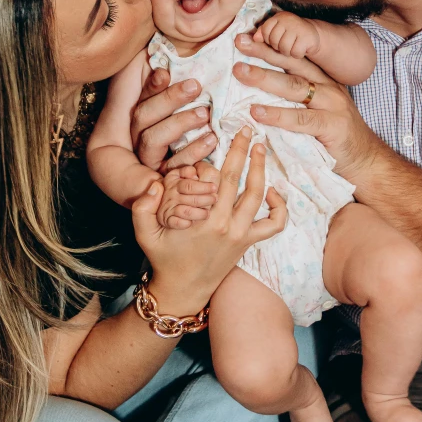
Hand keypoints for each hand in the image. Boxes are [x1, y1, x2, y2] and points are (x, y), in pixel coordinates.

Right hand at [131, 68, 217, 173]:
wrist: (201, 175)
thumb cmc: (199, 123)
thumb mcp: (189, 102)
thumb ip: (181, 81)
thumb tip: (183, 55)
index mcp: (143, 112)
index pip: (142, 95)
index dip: (152, 85)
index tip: (165, 72)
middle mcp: (139, 133)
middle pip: (143, 115)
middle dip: (169, 99)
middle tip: (196, 86)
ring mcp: (148, 155)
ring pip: (153, 138)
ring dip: (180, 123)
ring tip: (205, 113)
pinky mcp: (164, 173)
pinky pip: (173, 164)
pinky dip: (192, 151)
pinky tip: (212, 140)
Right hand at [132, 127, 286, 314]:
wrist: (184, 290)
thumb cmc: (164, 259)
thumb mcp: (145, 234)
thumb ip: (142, 208)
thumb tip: (154, 184)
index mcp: (206, 220)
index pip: (216, 180)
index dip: (216, 160)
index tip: (217, 146)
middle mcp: (228, 225)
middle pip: (240, 180)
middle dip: (244, 151)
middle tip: (247, 130)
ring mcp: (242, 234)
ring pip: (259, 196)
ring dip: (261, 169)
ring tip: (259, 149)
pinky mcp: (249, 242)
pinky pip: (274, 224)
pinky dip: (279, 207)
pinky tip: (272, 191)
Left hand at [233, 33, 383, 183]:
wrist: (365, 160)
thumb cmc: (333, 136)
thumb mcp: (314, 110)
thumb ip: (293, 100)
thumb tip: (254, 93)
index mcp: (322, 80)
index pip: (294, 57)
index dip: (271, 46)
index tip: (247, 37)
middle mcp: (327, 87)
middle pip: (292, 64)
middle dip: (264, 52)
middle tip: (240, 43)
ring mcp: (332, 105)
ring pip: (294, 86)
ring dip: (265, 78)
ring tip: (241, 72)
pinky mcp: (332, 126)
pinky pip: (300, 119)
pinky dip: (277, 115)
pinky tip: (256, 112)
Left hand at [254, 12, 319, 57]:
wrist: (311, 35)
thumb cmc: (289, 34)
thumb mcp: (275, 31)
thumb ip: (263, 32)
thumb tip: (255, 38)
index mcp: (278, 17)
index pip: (265, 30)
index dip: (268, 39)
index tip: (276, 39)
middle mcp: (288, 20)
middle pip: (273, 41)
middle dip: (278, 47)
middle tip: (286, 43)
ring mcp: (298, 28)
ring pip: (284, 48)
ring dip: (288, 51)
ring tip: (293, 46)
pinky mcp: (307, 37)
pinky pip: (295, 52)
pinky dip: (297, 54)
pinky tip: (301, 48)